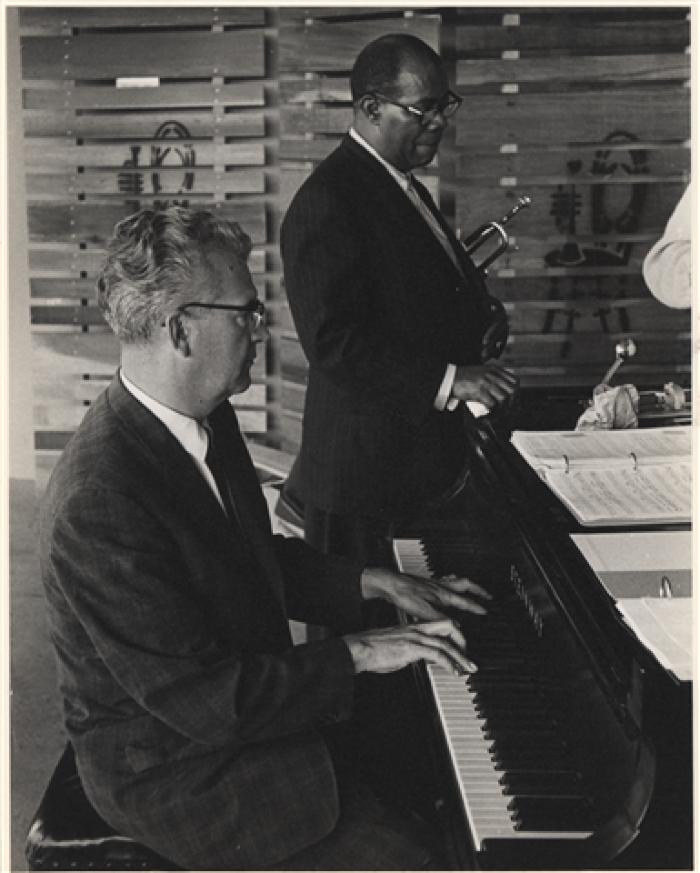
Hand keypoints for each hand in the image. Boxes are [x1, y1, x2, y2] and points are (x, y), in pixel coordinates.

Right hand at [343, 620, 476, 675]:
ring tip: (468, 668)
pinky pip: (437, 654)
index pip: (440, 624)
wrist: (359, 648)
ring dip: (461, 657)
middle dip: (463, 641)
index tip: (461, 647)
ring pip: (446, 643)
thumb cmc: (373, 649)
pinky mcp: (412, 648)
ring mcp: (415, 637)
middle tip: (469, 657)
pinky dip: (449, 663)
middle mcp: (417, 629)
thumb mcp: (397, 646)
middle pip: (449, 626)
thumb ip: (411, 649)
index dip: (454, 634)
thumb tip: (420, 658)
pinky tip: (454, 671)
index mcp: (413, 627)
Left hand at [361, 567, 490, 621]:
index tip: (486, 611)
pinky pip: (444, 580)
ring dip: (467, 584)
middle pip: (466, 585)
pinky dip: (451, 582)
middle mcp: (441, 587)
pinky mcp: (426, 583)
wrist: (391, 584)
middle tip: (488, 595)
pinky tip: (446, 587)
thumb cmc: (405, 595)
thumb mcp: (424, 612)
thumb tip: (456, 627)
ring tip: (472, 588)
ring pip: (456, 580)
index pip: (465, 602)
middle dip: (479, 590)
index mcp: (443, 595)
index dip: (476, 608)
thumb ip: (442, 620)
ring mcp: (434, 583)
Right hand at [452, 360, 517, 409]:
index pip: (514, 381)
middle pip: (512, 390)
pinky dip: (491, 413)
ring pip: (504, 398)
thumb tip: (505, 394)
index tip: (514, 402)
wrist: (448, 378)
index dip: (517, 393)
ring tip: (495, 415)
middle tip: (506, 411)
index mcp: (494, 369)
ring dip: (501, 409)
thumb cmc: (463, 378)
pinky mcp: (478, 391)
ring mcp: (485, 382)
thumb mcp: (481, 373)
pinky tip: (486, 416)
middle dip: (512, 403)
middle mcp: (492, 374)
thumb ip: (493, 379)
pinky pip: (492, 404)